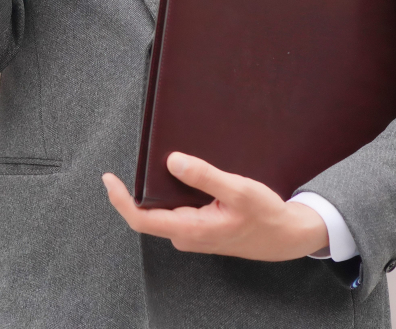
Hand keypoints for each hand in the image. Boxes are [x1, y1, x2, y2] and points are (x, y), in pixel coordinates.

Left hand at [100, 154, 328, 262]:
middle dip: (137, 189)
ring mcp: (192, 234)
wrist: (287, 236)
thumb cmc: (265, 216)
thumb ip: (204, 177)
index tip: (108, 178)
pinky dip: (172, 194)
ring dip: (156, 191)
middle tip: (137, 159)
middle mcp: (186, 235)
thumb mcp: (237, 191)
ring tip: (159, 163)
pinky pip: (176, 211)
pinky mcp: (200, 229)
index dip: (120, 200)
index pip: (141, 219)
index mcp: (190, 230)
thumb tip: (173, 161)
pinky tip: (179, 176)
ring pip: (163, 211)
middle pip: (148, 213)